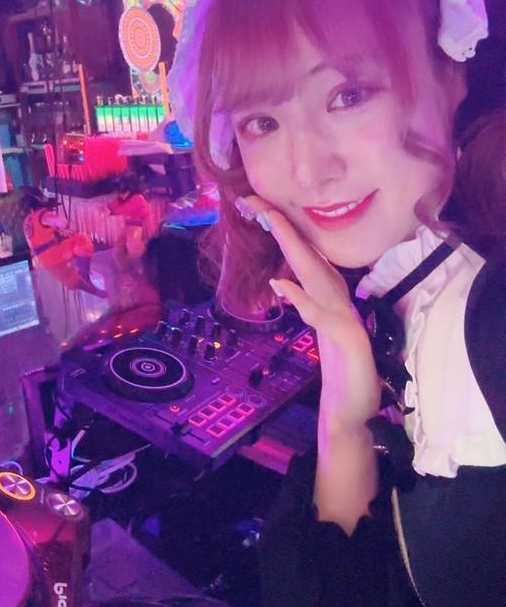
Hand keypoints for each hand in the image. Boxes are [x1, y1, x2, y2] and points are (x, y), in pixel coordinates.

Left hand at [237, 195, 380, 426]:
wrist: (355, 408)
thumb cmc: (341, 369)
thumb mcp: (320, 330)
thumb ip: (308, 305)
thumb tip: (286, 283)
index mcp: (327, 296)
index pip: (301, 256)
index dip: (279, 230)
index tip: (251, 206)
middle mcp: (336, 299)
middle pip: (305, 255)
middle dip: (280, 225)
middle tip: (251, 198)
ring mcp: (342, 316)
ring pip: (314, 274)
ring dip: (292, 247)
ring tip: (268, 220)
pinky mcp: (347, 339)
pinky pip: (321, 316)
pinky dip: (303, 299)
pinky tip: (282, 285)